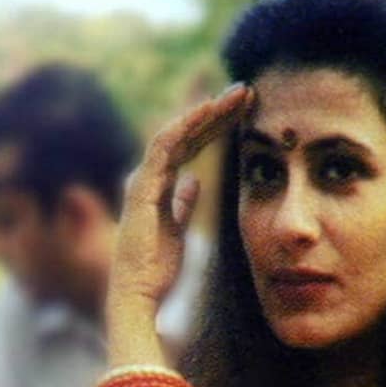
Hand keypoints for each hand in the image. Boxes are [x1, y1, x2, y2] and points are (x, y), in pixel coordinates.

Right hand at [106, 83, 253, 366]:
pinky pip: (163, 148)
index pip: (191, 145)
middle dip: (217, 111)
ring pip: (177, 133)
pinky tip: (207, 110)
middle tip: (246, 91)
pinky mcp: (142, 188)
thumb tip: (194, 182)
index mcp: (160, 184)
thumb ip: (183, 203)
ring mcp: (144, 180)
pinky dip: (184, 126)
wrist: (138, 295)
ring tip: (235, 94)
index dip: (216, 125)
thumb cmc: (157, 267)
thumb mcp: (179, 229)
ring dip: (206, 111)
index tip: (244, 111)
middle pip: (187, 134)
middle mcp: (150, 177)